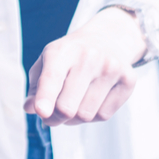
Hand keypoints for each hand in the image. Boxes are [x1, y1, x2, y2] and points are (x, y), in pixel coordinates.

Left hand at [24, 8, 143, 126]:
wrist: (107, 39)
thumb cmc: (70, 57)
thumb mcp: (47, 63)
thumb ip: (36, 87)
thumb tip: (30, 108)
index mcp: (62, 51)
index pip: (52, 78)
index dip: (45, 97)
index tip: (41, 111)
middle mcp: (89, 57)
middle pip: (68, 107)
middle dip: (55, 118)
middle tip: (50, 116)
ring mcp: (112, 68)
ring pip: (85, 115)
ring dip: (74, 119)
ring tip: (72, 104)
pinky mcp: (128, 80)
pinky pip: (104, 115)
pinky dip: (92, 116)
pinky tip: (90, 101)